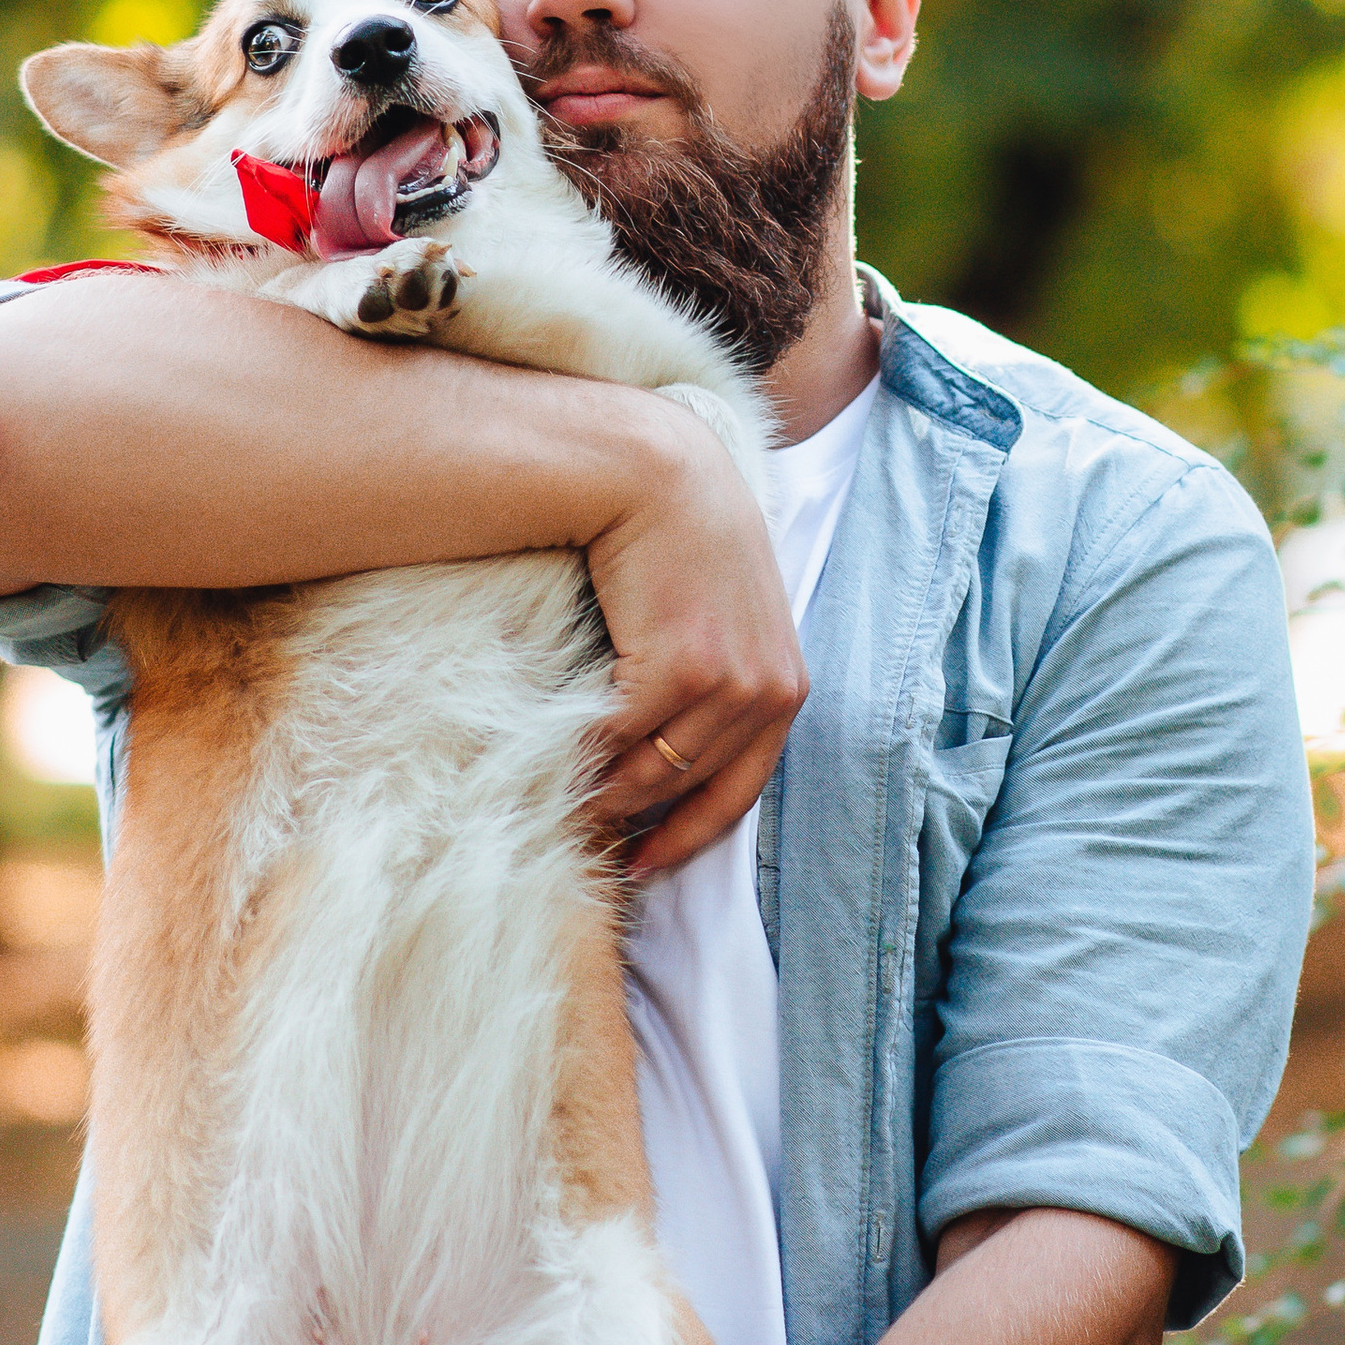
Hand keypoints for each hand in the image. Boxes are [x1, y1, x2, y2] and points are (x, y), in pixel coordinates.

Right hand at [583, 404, 805, 877]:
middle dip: (637, 820)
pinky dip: (588, 754)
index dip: (689, 837)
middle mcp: (770, 692)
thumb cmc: (686, 543)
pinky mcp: (684, 668)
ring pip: (653, 772)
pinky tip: (557, 756)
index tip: (646, 868)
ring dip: (605, 792)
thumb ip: (722, 682)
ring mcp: (731, 683)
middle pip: (690, 789)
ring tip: (564, 802)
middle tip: (587, 836)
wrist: (662, 476)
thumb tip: (671, 758)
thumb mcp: (729, 617)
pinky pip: (624, 738)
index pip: (742, 792)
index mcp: (786, 688)